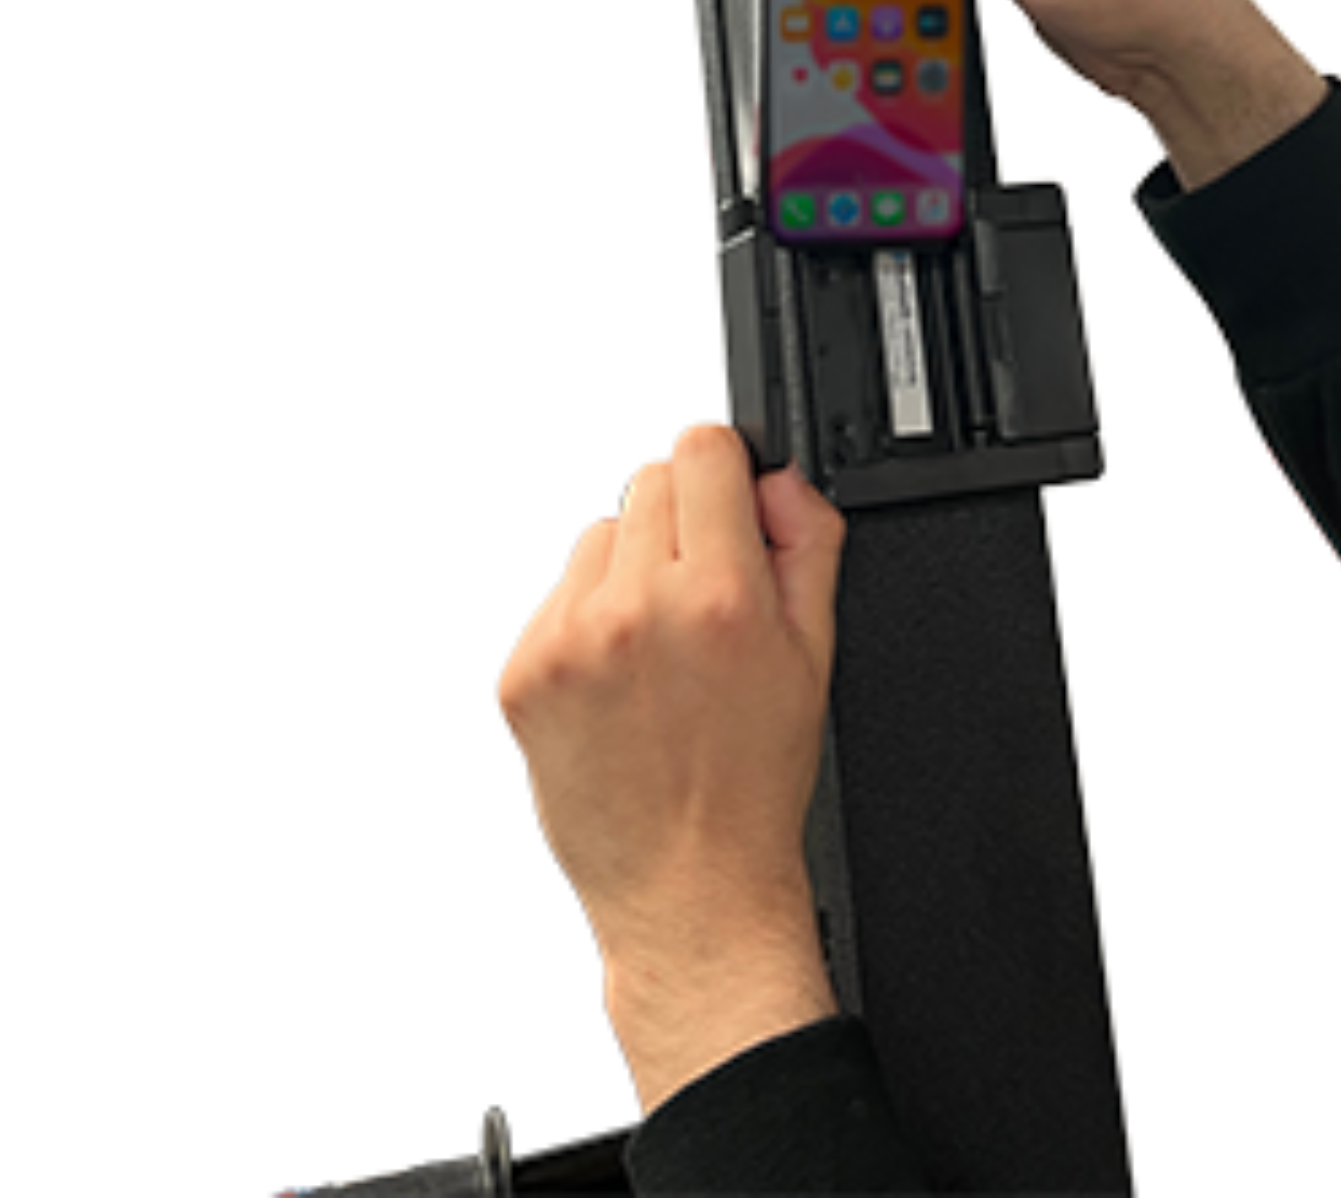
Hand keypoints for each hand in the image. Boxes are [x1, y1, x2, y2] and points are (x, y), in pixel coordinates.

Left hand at [496, 424, 848, 1108]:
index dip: (727, 478)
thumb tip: (779, 479)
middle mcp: (637, 608)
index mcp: (722, 597)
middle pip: (648, 481)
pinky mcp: (524, 673)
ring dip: (629, 570)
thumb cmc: (752, 787)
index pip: (703, 450)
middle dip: (683, 526)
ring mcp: (570, 640)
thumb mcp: (816, 657)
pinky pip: (556, 599)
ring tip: (660, 653)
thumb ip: (807, 544)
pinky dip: (586, 623)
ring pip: (598, 537)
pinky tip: (620, 684)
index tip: (732, 514)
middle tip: (704, 602)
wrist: (688, 890)